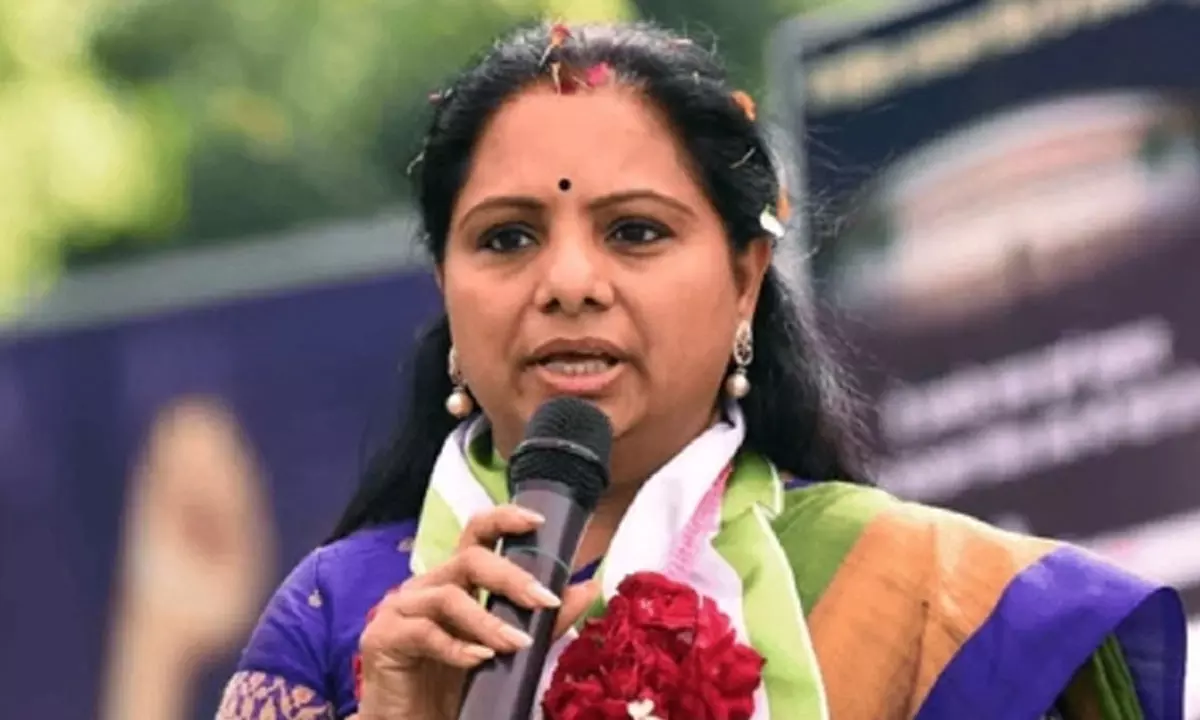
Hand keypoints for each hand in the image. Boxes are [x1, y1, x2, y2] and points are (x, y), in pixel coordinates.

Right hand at [357, 504, 598, 719]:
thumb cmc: (456, 685)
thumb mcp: (508, 650)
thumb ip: (544, 622)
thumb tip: (587, 587)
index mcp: (455, 581)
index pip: (476, 534)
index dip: (504, 519)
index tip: (538, 522)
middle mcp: (427, 586)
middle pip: (469, 559)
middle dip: (511, 578)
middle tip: (543, 601)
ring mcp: (401, 608)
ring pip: (449, 596)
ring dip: (489, 621)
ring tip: (516, 645)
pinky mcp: (383, 637)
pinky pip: (424, 632)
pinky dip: (457, 647)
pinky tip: (479, 660)